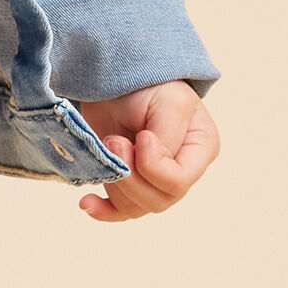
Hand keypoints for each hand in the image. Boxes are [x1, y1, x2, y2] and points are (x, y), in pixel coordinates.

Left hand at [76, 80, 219, 223]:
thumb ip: (167, 137)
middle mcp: (182, 169)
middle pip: (159, 200)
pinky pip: (120, 210)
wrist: (118, 77)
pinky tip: (87, 202)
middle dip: (130, 177)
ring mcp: (155, 179)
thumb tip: (150, 163)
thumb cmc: (150, 84)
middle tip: (113, 141)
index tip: (139, 136)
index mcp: (201, 149)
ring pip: (137, 208)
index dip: (153, 167)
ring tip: (106, 147)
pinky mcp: (129, 182)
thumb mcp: (168, 103)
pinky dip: (103, 210)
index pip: (179, 181)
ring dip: (115, 184)